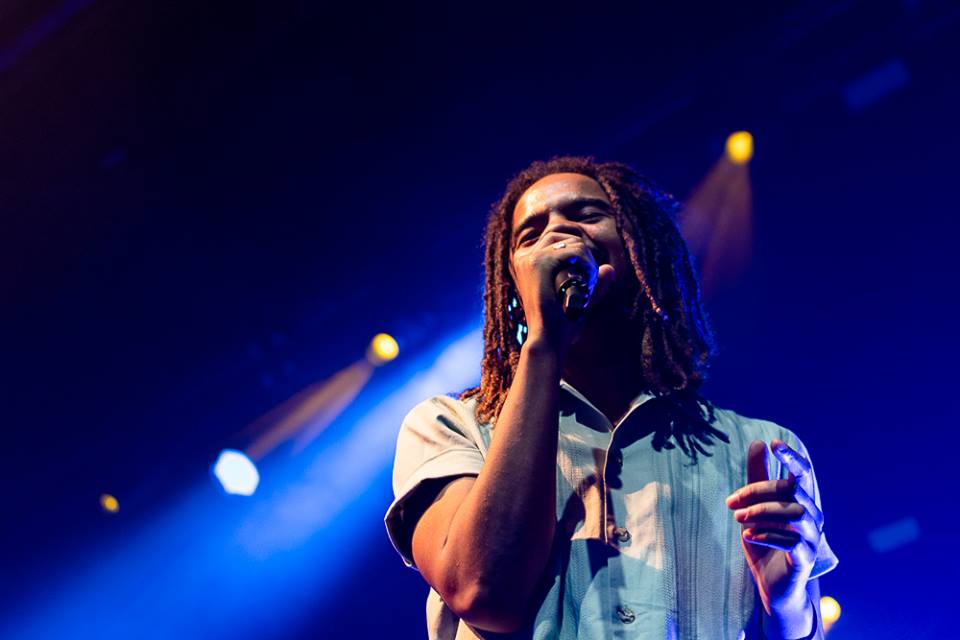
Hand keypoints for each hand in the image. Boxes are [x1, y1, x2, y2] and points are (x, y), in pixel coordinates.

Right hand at [511, 230, 614, 354]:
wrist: (548, 341)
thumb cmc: (560, 324)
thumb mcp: (579, 299)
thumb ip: (595, 284)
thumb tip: (610, 269)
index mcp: (525, 260)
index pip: (555, 233)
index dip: (576, 246)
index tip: (585, 272)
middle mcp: (524, 255)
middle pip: (562, 231)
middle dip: (582, 250)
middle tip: (590, 278)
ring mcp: (529, 257)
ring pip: (570, 239)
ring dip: (586, 257)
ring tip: (589, 281)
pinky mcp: (539, 262)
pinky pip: (573, 249)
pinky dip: (586, 262)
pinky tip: (588, 280)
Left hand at [726, 439, 822, 618]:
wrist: (772, 584)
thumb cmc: (765, 539)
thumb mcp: (754, 506)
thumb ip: (757, 477)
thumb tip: (758, 443)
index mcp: (802, 500)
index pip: (803, 473)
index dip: (791, 457)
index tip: (774, 443)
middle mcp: (813, 516)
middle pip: (791, 491)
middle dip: (757, 492)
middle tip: (731, 502)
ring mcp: (812, 537)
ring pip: (792, 514)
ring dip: (760, 513)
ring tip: (738, 519)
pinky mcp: (805, 558)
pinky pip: (791, 541)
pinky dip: (767, 535)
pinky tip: (749, 536)